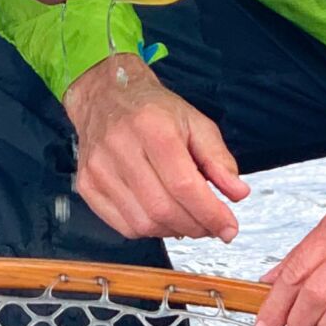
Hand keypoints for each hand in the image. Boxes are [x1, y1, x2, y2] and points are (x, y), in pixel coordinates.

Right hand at [61, 54, 248, 241]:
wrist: (106, 96)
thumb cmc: (153, 110)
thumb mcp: (196, 123)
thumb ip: (219, 159)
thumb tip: (238, 193)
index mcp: (153, 127)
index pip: (184, 185)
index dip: (210, 213)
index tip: (229, 227)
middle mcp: (121, 148)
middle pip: (163, 209)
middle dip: (196, 226)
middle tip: (212, 226)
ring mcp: (99, 169)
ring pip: (143, 223)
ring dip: (174, 230)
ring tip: (189, 219)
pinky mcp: (87, 185)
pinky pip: (124, 226)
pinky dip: (150, 229)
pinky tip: (162, 216)